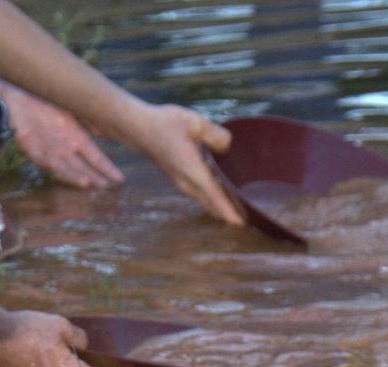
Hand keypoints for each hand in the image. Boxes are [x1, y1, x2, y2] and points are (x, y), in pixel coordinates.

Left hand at [0, 79, 122, 189]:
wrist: (17, 94)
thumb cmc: (46, 99)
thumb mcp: (73, 109)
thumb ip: (89, 121)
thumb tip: (106, 133)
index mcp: (77, 137)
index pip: (96, 157)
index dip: (107, 168)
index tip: (119, 179)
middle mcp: (65, 147)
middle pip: (82, 166)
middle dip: (94, 177)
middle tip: (105, 187)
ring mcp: (48, 148)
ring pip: (64, 166)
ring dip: (74, 175)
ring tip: (87, 182)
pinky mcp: (30, 145)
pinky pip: (41, 157)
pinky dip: (49, 163)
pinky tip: (58, 167)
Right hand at [123, 102, 244, 226]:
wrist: (137, 128)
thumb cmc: (164, 124)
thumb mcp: (195, 123)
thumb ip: (216, 135)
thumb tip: (228, 147)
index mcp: (193, 172)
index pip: (216, 197)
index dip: (230, 211)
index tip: (242, 224)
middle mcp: (187, 183)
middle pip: (212, 205)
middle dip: (229, 214)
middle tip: (250, 219)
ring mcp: (182, 183)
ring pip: (206, 201)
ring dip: (221, 207)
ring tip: (240, 209)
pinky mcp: (179, 179)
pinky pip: (201, 195)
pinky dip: (213, 198)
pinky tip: (224, 193)